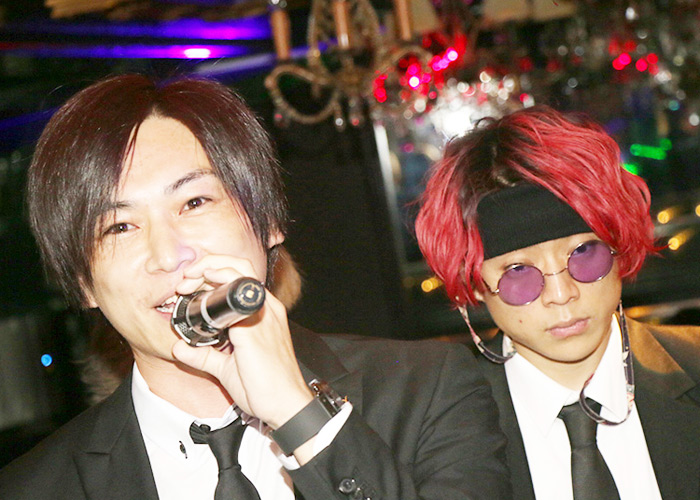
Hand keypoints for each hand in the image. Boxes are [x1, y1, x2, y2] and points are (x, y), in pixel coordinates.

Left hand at [171, 255, 312, 427]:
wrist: (285, 406)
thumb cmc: (266, 388)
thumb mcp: (227, 368)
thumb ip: (205, 355)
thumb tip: (181, 348)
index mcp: (262, 314)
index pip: (239, 279)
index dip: (211, 274)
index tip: (189, 286)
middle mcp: (267, 309)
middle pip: (239, 266)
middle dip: (207, 265)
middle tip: (185, 280)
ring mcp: (264, 315)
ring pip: (239, 272)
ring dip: (210, 269)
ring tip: (189, 281)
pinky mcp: (256, 327)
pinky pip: (239, 293)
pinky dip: (220, 281)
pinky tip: (204, 284)